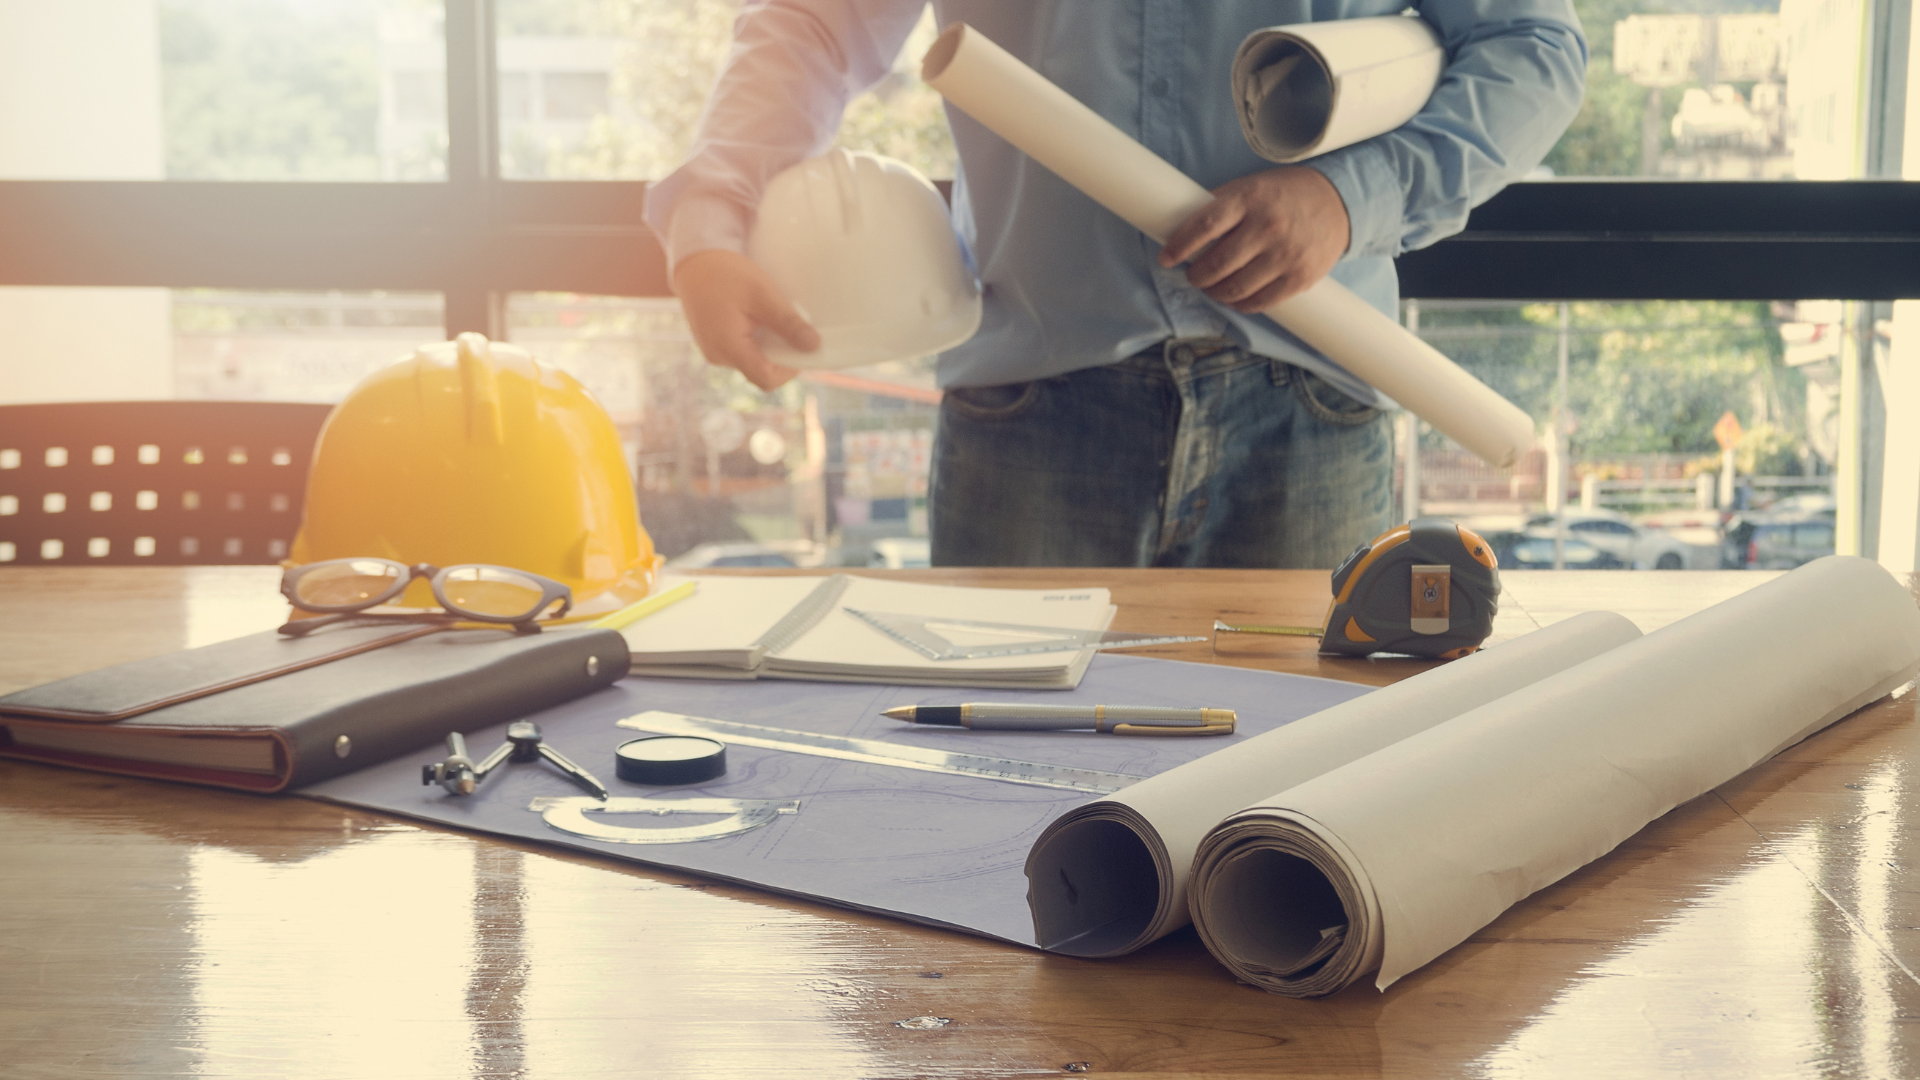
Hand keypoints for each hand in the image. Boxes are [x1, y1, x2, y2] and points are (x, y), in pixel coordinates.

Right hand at [672, 250, 819, 390]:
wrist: (695, 261)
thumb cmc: (726, 274)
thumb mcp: (762, 294)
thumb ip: (787, 322)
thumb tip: (813, 346)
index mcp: (729, 348)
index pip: (767, 379)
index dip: (790, 369)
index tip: (802, 346)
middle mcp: (718, 357)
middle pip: (760, 371)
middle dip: (781, 354)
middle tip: (791, 327)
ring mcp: (714, 351)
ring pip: (752, 361)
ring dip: (769, 346)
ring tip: (772, 319)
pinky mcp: (713, 344)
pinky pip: (741, 351)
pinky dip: (756, 340)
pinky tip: (758, 319)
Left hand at [1158, 167, 1350, 312]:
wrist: (1337, 203)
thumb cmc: (1283, 196)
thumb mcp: (1250, 187)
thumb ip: (1220, 207)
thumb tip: (1180, 231)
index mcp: (1249, 199)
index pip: (1203, 226)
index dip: (1179, 246)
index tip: (1166, 258)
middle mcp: (1267, 226)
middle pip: (1217, 264)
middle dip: (1196, 276)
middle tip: (1193, 275)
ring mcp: (1285, 254)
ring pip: (1235, 288)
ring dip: (1215, 293)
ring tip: (1211, 287)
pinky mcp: (1300, 277)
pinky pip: (1259, 302)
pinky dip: (1240, 304)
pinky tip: (1234, 298)